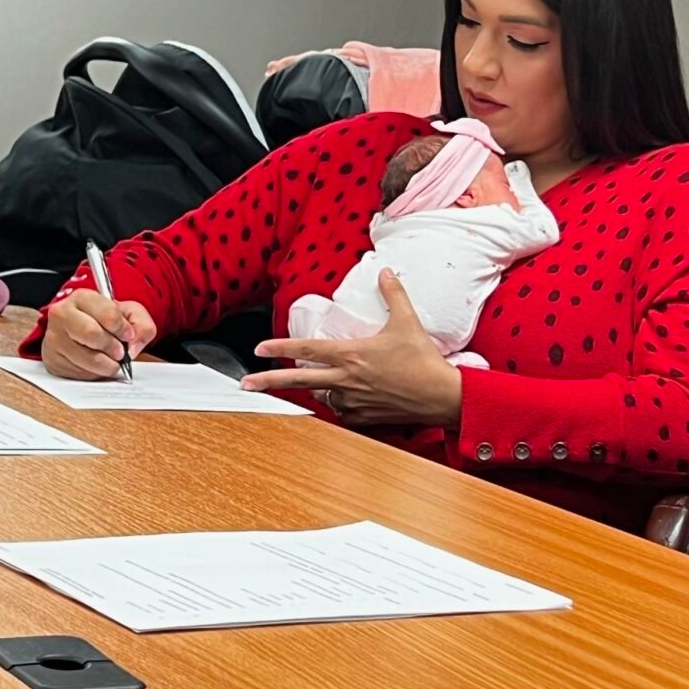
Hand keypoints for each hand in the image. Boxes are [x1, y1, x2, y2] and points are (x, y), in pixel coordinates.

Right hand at [42, 289, 156, 379]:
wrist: (85, 327)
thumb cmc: (107, 319)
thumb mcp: (131, 313)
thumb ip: (142, 326)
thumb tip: (133, 348)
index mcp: (82, 298)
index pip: (107, 314)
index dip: (123, 328)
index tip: (128, 335)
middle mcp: (62, 315)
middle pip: (92, 334)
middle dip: (113, 347)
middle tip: (120, 352)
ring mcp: (54, 338)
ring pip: (86, 358)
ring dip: (106, 364)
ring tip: (111, 359)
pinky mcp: (52, 360)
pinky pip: (78, 373)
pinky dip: (94, 373)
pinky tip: (97, 364)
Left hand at [241, 269, 461, 428]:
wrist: (441, 396)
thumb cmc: (424, 361)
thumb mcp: (407, 321)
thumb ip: (393, 294)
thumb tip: (385, 272)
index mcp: (352, 355)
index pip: (308, 349)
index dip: (281, 346)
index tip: (260, 348)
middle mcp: (347, 379)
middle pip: (299, 380)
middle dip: (269, 381)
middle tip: (246, 384)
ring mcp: (353, 400)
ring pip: (322, 395)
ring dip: (317, 389)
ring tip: (321, 382)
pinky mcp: (364, 417)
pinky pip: (342, 411)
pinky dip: (339, 403)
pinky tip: (346, 397)